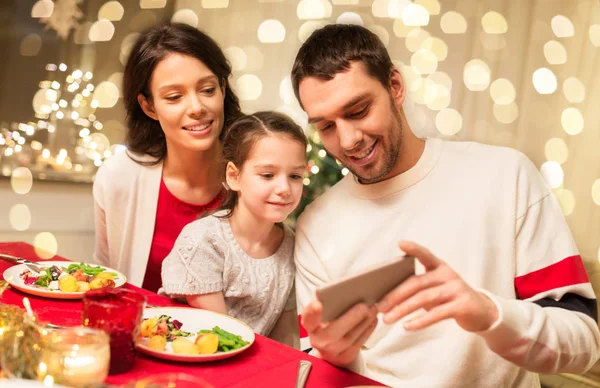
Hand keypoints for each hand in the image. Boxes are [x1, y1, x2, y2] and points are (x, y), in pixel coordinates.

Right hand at [301, 299, 377, 366]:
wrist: (330, 350)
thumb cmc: (327, 324)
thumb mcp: (322, 315)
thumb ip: (328, 304)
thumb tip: (344, 290)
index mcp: (310, 326)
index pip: (308, 319)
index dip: (312, 312)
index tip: (318, 303)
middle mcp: (319, 340)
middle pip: (333, 333)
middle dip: (350, 318)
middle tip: (364, 305)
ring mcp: (333, 351)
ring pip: (350, 338)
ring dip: (364, 322)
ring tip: (373, 308)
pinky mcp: (347, 356)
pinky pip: (360, 342)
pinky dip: (368, 329)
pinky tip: (373, 318)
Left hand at [377, 241, 498, 331]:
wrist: (482, 312)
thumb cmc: (450, 299)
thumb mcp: (435, 288)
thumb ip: (417, 288)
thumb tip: (387, 297)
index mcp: (440, 267)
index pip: (425, 254)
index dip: (414, 249)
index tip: (400, 244)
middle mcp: (448, 275)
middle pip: (416, 283)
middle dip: (395, 296)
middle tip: (379, 307)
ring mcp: (456, 289)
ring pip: (424, 298)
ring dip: (403, 310)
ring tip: (388, 319)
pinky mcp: (462, 306)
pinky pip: (437, 313)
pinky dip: (420, 321)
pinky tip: (407, 326)